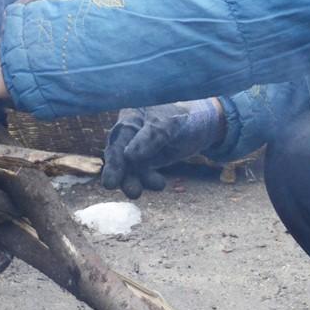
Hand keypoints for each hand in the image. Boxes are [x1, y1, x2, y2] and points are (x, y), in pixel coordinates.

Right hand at [100, 100, 223, 198]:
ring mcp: (136, 149)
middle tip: (109, 184)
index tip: (123, 164)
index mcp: (131, 116)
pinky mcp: (146, 163)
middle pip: (117, 153)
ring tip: (135, 193)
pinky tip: (160, 184)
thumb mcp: (170, 123)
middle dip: (114, 169)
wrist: (200, 124)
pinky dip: (148, 181)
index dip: (117, 151)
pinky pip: (142, 174)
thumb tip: (129, 156)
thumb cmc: (182, 116)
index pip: (121, 135)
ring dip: (130, 180)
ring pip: (128, 167)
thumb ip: (151, 136)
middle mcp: (129, 133)